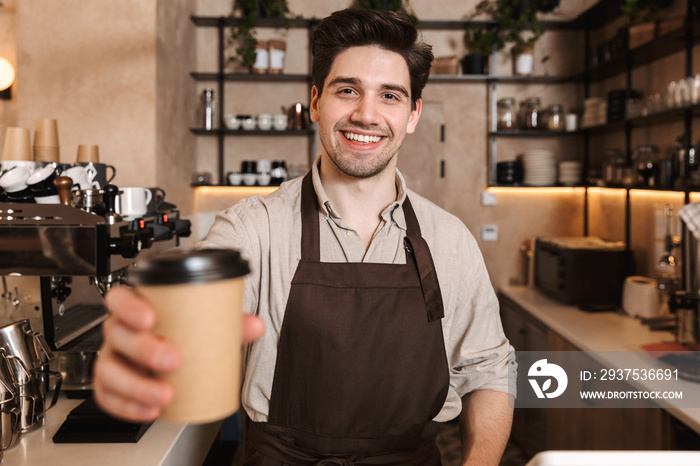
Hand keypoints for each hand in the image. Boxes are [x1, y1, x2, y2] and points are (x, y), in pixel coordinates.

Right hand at [93, 285, 263, 421]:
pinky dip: (128, 407)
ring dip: (135, 385)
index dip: (129, 307)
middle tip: (173, 361)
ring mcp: (113, 358)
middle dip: (143, 349)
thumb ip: (231, 323)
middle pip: (117, 334)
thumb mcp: (206, 323)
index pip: (119, 298)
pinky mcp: (110, 386)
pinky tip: (151, 411)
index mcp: (137, 307)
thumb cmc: (183, 334)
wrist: (177, 359)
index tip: (150, 319)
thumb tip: (255, 326)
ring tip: (165, 395)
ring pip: (108, 370)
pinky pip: (107, 397)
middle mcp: (120, 331)